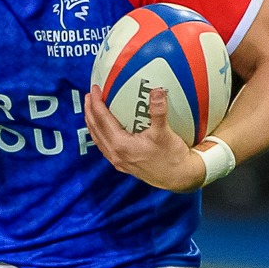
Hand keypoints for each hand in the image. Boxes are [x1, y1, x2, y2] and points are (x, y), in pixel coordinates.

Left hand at [86, 88, 209, 190]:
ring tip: (92, 110)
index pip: (102, 120)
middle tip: (89, 95)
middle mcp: (115, 154)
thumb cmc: (172, 157)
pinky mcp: (124, 164)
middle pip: (96, 129)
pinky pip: (105, 146)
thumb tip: (156, 91)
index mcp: (121, 145)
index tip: (94, 89)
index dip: (96, 103)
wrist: (179, 178)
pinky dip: (101, 133)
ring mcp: (118, 161)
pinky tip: (105, 128)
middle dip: (90, 111)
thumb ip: (158, 111)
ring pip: (98, 139)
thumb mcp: (165, 133)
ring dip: (93, 123)